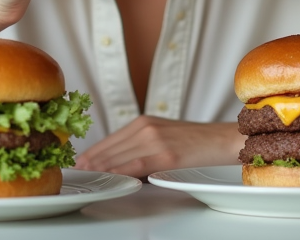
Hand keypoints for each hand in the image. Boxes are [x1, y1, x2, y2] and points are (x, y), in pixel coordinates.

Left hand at [73, 117, 243, 178]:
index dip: (93, 151)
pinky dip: (122, 171)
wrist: (222, 138)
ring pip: (121, 157)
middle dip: (93, 161)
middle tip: (77, 172)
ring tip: (88, 176)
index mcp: (144, 121)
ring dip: (102, 167)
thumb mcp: (163, 135)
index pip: (111, 139)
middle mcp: (146, 127)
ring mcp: (156, 140)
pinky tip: (111, 177)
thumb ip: (142, 145)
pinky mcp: (166, 155)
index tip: (79, 162)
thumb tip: (121, 164)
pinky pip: (138, 164)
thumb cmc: (195, 140)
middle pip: (111, 147)